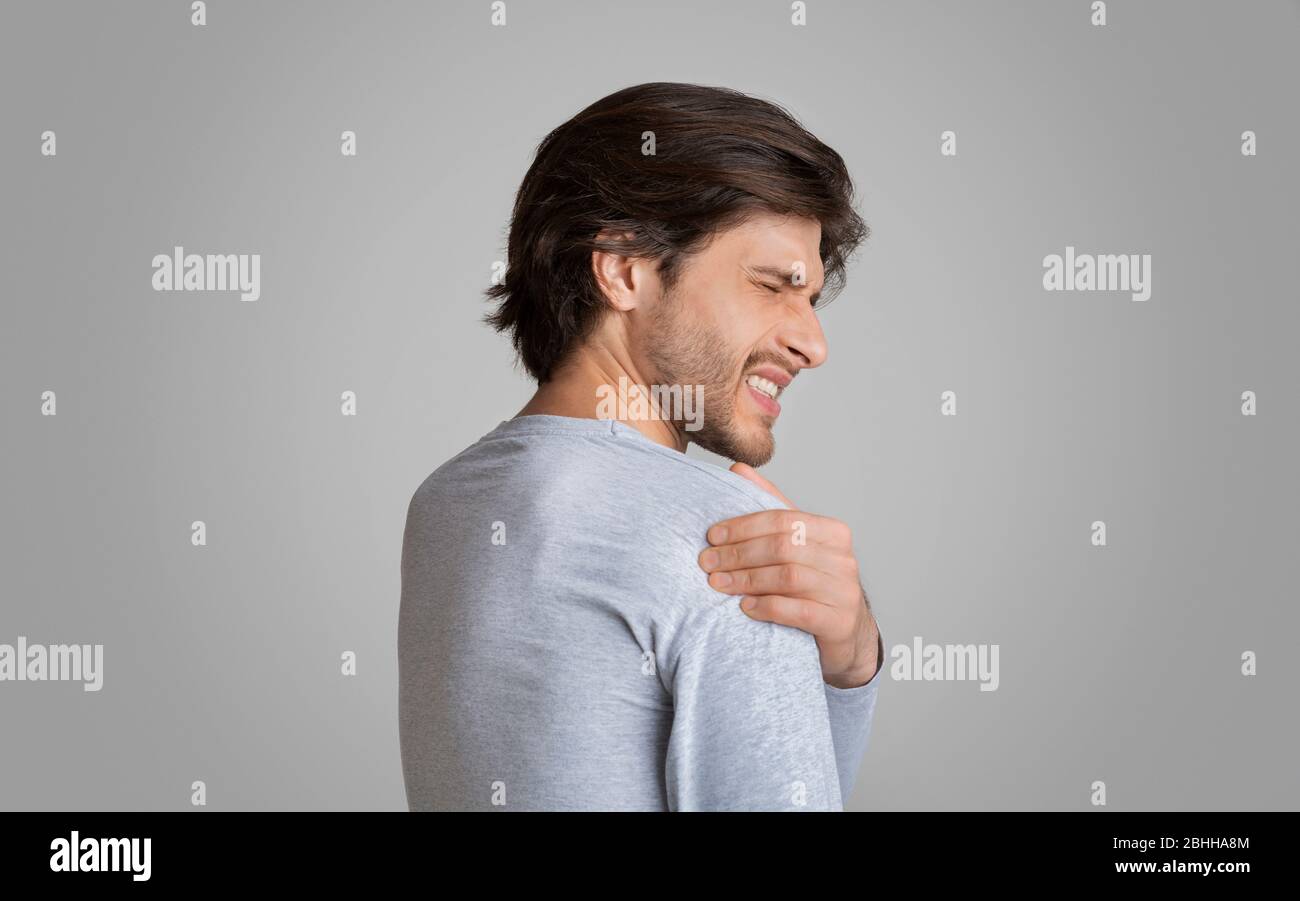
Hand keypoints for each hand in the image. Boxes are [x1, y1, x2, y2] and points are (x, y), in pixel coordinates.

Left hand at [698, 463, 880, 688]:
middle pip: (783, 547)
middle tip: (707, 562)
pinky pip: (799, 610)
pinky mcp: (839, 622)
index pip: (783, 519)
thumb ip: (770, 507)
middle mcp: (843, 559)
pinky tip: (744, 607)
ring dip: (747, 579)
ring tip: (718, 583)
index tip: (712, 536)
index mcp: (832, 531)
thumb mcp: (796, 544)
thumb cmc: (813, 583)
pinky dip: (767, 606)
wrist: (846, 633)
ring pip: (789, 577)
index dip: (743, 526)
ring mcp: (844, 591)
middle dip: (738, 553)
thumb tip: (738, 469)